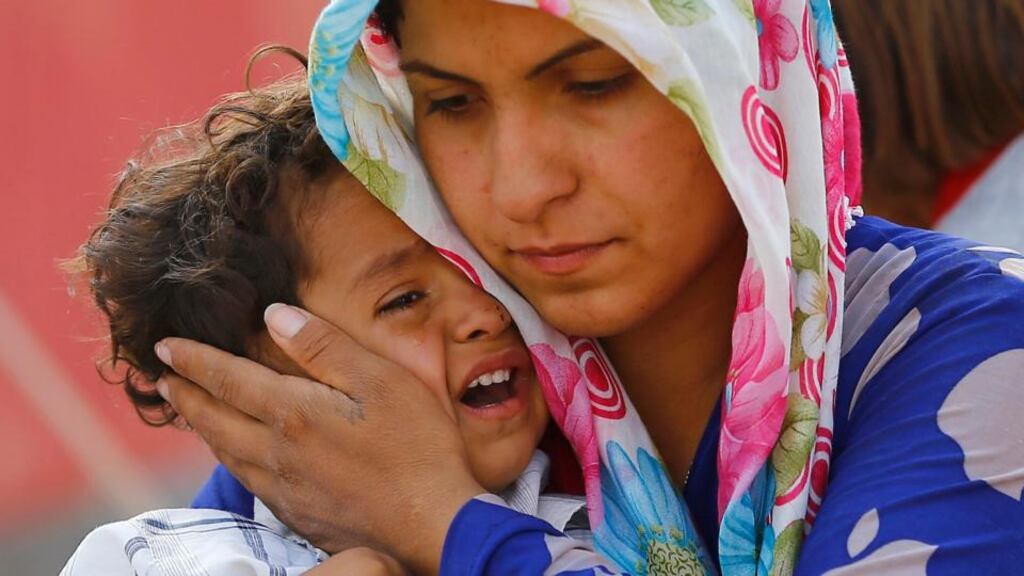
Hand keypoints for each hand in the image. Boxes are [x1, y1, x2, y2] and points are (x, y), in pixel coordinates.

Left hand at [154, 304, 483, 574]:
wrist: (433, 526)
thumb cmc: (418, 447)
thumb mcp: (382, 380)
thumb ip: (325, 346)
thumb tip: (274, 315)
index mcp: (294, 413)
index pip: (228, 379)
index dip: (194, 359)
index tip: (165, 345)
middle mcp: (277, 453)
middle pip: (214, 419)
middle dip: (185, 393)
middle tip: (162, 377)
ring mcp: (285, 489)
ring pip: (225, 454)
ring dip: (201, 427)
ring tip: (189, 410)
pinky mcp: (298, 514)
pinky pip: (247, 481)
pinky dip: (228, 459)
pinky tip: (236, 456)